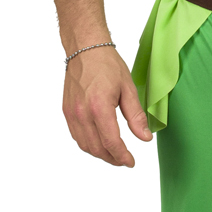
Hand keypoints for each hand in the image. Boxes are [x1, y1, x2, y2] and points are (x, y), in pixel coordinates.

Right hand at [62, 46, 152, 165]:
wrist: (85, 49)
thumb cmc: (107, 64)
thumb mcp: (129, 89)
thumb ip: (136, 116)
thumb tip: (144, 138)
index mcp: (99, 107)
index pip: (111, 142)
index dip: (122, 157)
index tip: (131, 162)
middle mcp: (82, 113)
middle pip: (97, 148)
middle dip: (112, 158)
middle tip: (124, 160)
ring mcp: (72, 113)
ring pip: (84, 145)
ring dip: (99, 154)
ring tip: (114, 154)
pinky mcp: (66, 111)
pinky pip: (76, 135)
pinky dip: (88, 144)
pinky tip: (99, 143)